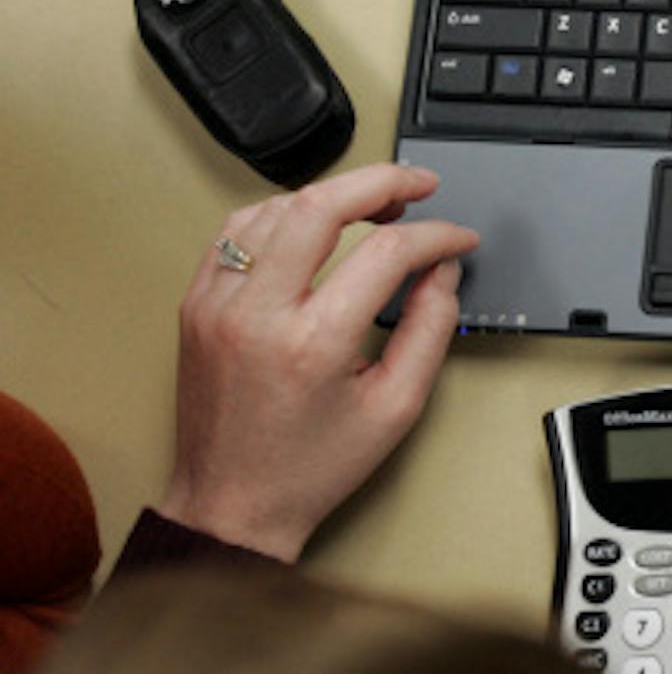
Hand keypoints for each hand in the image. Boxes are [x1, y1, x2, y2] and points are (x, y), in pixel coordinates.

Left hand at [156, 164, 477, 560]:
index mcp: (312, 344)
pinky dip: (282, 213)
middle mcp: (256, 314)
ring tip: (372, 203)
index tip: (458, 238)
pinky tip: (313, 222)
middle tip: (419, 186)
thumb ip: (431, 328)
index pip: (387, 252)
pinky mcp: (196, 306)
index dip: (436, 235)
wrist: (231, 506)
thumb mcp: (396, 407)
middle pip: (321, 205)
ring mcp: (217, 305)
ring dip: (331, 195)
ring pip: (275, 208)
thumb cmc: (309, 467)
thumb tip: (443, 270)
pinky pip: (236, 232)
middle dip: (382, 182)